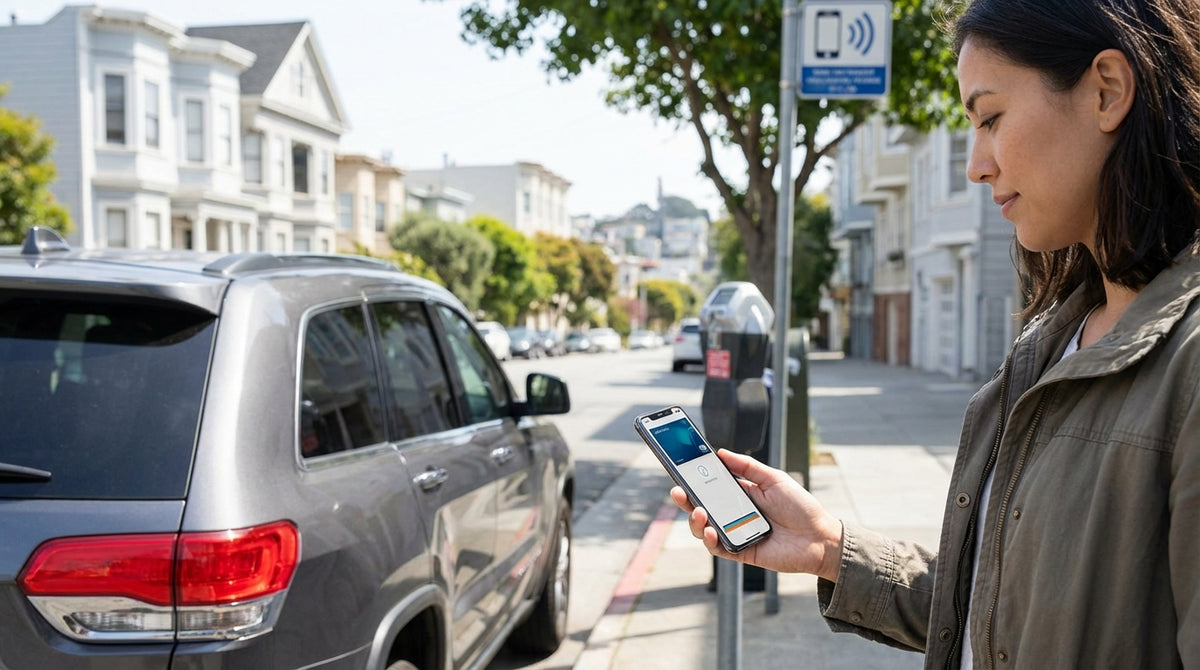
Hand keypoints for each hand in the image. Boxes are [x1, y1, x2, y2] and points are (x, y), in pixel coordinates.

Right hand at [669, 449, 843, 581]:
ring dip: (695, 520)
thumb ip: (747, 467)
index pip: (710, 485)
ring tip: (700, 512)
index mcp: (740, 494)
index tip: (680, 467)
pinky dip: (710, 540)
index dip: (694, 478)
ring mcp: (735, 533)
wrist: (820, 537)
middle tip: (677, 490)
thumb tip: (721, 452)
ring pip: (704, 528)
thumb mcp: (774, 479)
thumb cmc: (801, 507)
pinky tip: (712, 531)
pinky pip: (718, 548)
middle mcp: (734, 514)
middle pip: (701, 506)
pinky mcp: (740, 552)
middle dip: (685, 499)